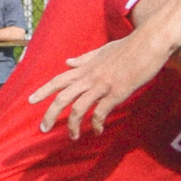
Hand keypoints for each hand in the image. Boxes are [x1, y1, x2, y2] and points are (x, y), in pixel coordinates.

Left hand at [26, 26, 172, 136]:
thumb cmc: (129, 46)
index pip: (59, 79)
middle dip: (50, 114)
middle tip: (43, 129)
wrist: (150, 43)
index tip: (30, 101)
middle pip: (62, 97)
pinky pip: (100, 112)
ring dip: (72, 125)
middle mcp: (90, 77)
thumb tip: (67, 61)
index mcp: (86, 68)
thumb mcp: (103, 50)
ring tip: (72, 137)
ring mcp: (103, 85)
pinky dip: (96, 124)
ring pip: (78, 108)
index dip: (43, 90)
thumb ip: (85, 58)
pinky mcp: (117, 92)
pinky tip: (98, 131)